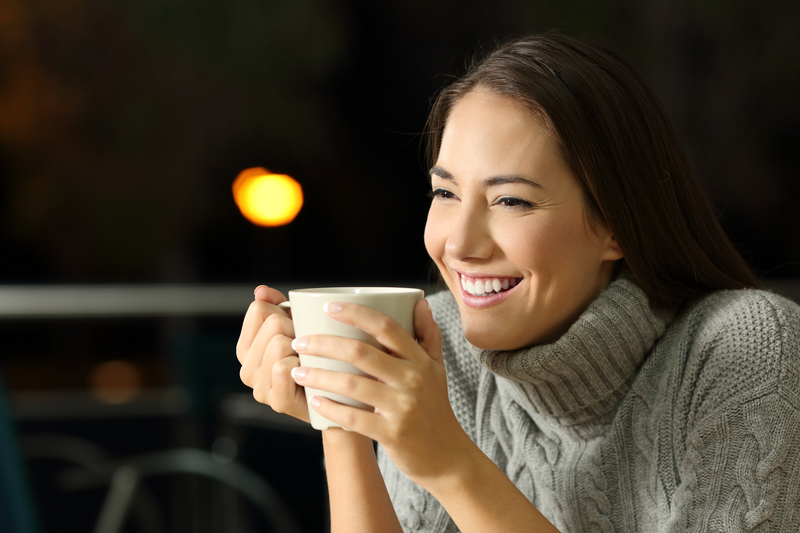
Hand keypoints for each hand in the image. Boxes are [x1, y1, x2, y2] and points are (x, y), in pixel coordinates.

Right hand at [236, 285, 307, 422]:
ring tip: (309, 360)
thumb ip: (275, 304)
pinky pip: (282, 368)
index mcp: (246, 348)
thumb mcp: (295, 325)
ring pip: (278, 344)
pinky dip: (300, 365)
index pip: (258, 309)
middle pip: (272, 324)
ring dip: (301, 347)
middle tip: (306, 346)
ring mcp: (259, 388)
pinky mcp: (276, 402)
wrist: (340, 395)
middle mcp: (246, 369)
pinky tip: (308, 373)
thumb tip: (260, 291)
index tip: (294, 327)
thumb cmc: (316, 357)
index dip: (283, 312)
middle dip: (295, 329)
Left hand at [290, 299, 472, 486]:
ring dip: (319, 376)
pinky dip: (331, 408)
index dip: (356, 313)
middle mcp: (413, 379)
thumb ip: (427, 334)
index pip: (386, 327)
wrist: (447, 456)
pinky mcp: (392, 433)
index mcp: (420, 360)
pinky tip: (315, 401)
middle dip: (324, 344)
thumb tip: (419, 301)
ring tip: (297, 371)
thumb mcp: (437, 368)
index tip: (329, 307)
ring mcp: (402, 407)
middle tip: (300, 341)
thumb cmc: (436, 407)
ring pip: (352, 385)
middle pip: (361, 353)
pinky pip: (354, 418)